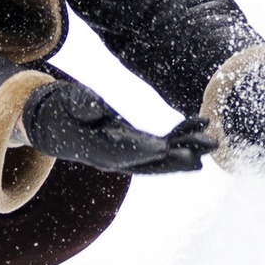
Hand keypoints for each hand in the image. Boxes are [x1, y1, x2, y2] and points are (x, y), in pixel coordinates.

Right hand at [22, 76, 199, 175]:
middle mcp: (113, 156)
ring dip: (186, 150)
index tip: (162, 149)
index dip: (141, 152)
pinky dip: (180, 134)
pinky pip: (160, 144)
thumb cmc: (59, 108)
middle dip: (173, 162)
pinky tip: (199, 123)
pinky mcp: (134, 143)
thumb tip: (95, 109)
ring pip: (159, 157)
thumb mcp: (64, 101)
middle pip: (146, 163)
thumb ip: (79, 104)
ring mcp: (125, 152)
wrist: (53, 120)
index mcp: (94, 149)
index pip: (120, 154)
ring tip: (212, 143)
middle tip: (198, 160)